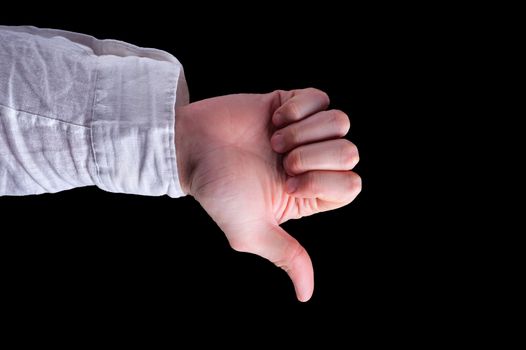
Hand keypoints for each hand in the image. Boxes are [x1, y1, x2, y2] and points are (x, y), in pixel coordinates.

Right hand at [175, 88, 360, 300]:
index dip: (323, 181)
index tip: (287, 182)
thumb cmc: (219, 191)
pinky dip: (298, 107)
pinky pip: (321, 97)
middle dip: (313, 155)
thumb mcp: (251, 232)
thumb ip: (287, 256)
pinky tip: (273, 119)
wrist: (192, 148)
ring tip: (275, 140)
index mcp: (309, 195)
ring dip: (304, 131)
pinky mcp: (292, 104)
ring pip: (341, 122)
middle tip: (280, 160)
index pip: (352, 185)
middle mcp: (312, 163)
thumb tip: (305, 295)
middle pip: (351, 152)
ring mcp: (304, 132)